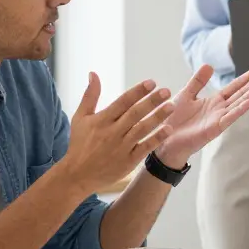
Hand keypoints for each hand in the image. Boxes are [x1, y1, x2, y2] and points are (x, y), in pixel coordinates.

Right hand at [57, 73, 175, 192]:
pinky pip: (144, 148)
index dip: (138, 91)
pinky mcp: (128, 161)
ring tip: (171, 106)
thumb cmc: (79, 144)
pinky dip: (156, 139)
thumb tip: (93, 73)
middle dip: (152, 101)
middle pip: (135, 114)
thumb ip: (90, 95)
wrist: (77, 175)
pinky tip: (168, 129)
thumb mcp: (80, 118)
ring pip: (142, 129)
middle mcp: (112, 132)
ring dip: (158, 117)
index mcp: (102, 120)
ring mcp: (121, 147)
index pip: (123, 102)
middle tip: (166, 91)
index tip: (152, 82)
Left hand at [154, 65, 248, 166]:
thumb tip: (209, 65)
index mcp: (214, 101)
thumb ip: (198, 82)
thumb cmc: (173, 120)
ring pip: (238, 104)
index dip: (247, 77)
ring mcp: (218, 119)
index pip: (234, 87)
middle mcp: (219, 109)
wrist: (163, 139)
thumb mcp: (186, 94)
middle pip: (241, 93)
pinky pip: (229, 118)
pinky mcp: (213, 129)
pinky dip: (239, 110)